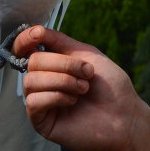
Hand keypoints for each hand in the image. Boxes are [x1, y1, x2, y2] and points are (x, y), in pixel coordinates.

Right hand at [16, 25, 144, 150]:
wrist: (124, 116)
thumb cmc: (110, 86)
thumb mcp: (86, 54)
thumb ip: (59, 41)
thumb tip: (36, 28)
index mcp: (52, 64)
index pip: (25, 48)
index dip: (25, 39)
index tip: (38, 34)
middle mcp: (43, 81)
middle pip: (32, 61)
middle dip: (63, 64)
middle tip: (86, 74)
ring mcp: (41, 101)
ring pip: (31, 81)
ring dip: (62, 81)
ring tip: (83, 89)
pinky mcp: (41, 122)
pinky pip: (33, 102)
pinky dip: (56, 97)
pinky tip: (72, 102)